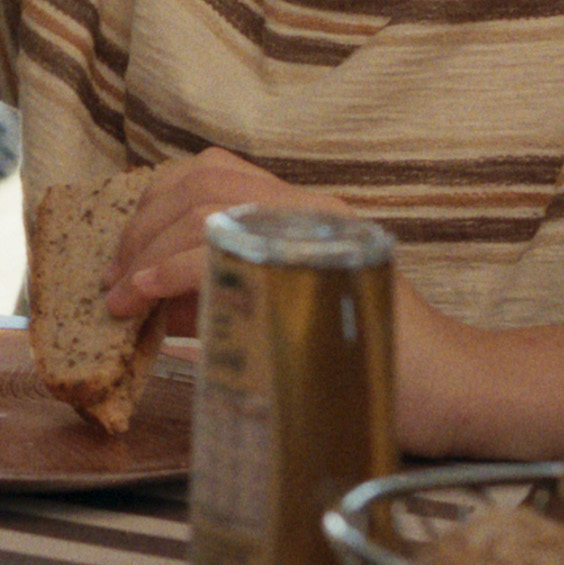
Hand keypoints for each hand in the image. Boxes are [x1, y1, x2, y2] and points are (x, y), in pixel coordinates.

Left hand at [107, 149, 478, 445]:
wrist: (454, 394)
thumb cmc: (373, 362)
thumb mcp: (283, 317)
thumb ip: (224, 299)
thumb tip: (150, 303)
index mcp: (303, 210)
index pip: (212, 171)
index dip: (153, 201)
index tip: (121, 251)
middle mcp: (311, 207)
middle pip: (198, 182)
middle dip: (138, 227)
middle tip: (110, 278)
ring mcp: (319, 230)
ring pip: (205, 206)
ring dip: (145, 249)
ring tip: (117, 295)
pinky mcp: (322, 265)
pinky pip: (226, 247)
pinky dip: (168, 270)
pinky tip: (142, 298)